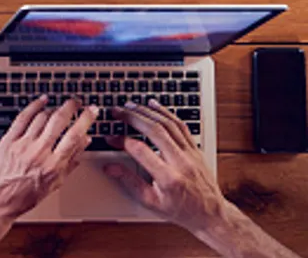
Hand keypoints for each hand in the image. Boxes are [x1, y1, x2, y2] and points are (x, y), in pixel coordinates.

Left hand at [0, 96, 99, 222]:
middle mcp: (39, 153)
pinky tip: (40, 102)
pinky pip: (22, 118)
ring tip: (59, 107)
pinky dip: (33, 106)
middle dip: (71, 107)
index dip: (86, 119)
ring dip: (53, 108)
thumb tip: (84, 143)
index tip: (92, 110)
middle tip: (76, 102)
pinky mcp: (7, 140)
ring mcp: (22, 145)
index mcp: (53, 165)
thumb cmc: (24, 196)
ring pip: (41, 117)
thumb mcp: (54, 184)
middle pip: (59, 121)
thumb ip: (71, 162)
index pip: (75, 136)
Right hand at [105, 99, 230, 232]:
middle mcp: (181, 162)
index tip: (111, 139)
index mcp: (168, 178)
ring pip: (168, 124)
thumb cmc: (181, 210)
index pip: (140, 151)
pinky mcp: (195, 149)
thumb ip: (129, 182)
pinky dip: (166, 113)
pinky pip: (181, 126)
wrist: (210, 213)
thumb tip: (110, 168)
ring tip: (131, 106)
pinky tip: (154, 105)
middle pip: (155, 131)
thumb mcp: (151, 202)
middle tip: (117, 111)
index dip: (122, 141)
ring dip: (147, 112)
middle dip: (133, 117)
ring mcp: (190, 154)